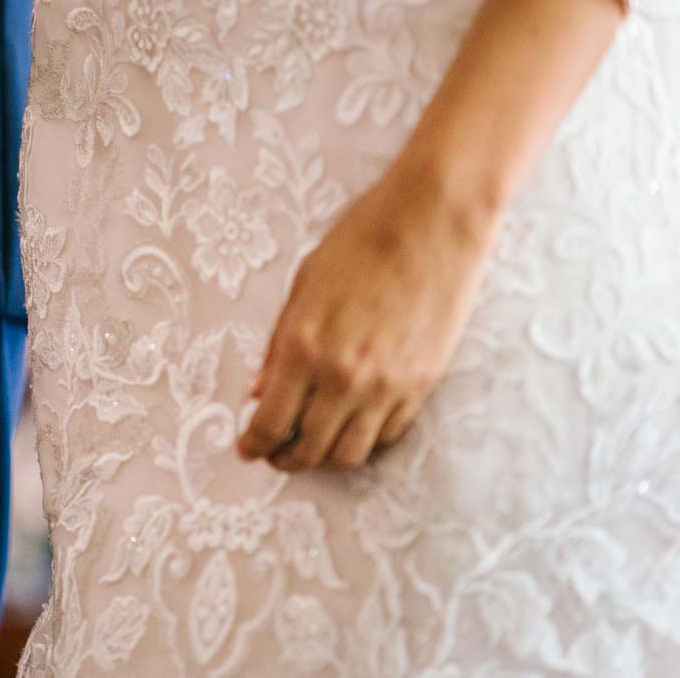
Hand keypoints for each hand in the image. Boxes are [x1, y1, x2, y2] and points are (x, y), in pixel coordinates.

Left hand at [235, 158, 497, 471]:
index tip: (247, 449)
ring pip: (349, 453)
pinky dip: (363, 440)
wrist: (432, 221)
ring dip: (325, 458)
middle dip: (285, 458)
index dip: (254, 444)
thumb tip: (258, 388)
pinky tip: (351, 428)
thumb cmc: (362, 239)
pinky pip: (387, 434)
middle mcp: (341, 376)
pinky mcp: (421, 384)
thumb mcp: (304, 285)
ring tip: (312, 448)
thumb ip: (278, 343)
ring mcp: (386, 385)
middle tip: (276, 454)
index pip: (269, 422)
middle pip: (308, 448)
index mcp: (301, 346)